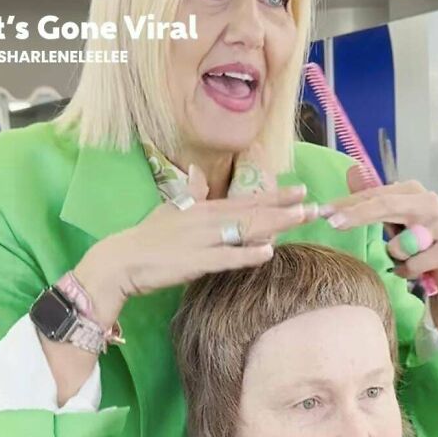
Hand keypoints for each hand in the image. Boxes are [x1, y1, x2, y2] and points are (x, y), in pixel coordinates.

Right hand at [75, 183, 316, 327]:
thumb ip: (189, 194)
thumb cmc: (147, 238)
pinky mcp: (195, 262)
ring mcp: (202, 240)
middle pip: (253, 213)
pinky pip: (226, 258)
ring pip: (245, 231)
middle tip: (315, 205)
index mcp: (204, 208)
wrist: (122, 261)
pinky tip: (268, 252)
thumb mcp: (169, 210)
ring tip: (301, 219)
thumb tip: (195, 174)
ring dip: (275, 224)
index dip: (275, 195)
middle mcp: (207, 220)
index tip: (301, 191)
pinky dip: (247, 255)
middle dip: (286, 208)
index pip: (246, 200)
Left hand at [323, 164, 437, 295]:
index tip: (323, 212)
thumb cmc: (419, 242)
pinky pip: (411, 266)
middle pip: (384, 207)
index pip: (374, 195)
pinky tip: (419, 270)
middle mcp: (428, 202)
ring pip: (397, 245)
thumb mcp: (395, 219)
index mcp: (412, 191)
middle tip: (332, 223)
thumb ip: (374, 201)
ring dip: (395, 257)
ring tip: (409, 257)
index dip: (347, 203)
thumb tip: (350, 173)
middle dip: (356, 215)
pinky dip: (407, 272)